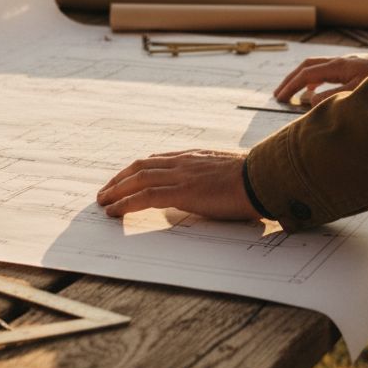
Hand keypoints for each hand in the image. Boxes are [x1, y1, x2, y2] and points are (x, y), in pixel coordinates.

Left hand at [97, 149, 259, 220]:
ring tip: (103, 202)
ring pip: (138, 179)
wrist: (265, 178)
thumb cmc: (255, 180)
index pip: (157, 160)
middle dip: (120, 179)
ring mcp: (182, 175)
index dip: (137, 170)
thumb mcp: (229, 174)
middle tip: (105, 191)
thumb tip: (209, 191)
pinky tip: (114, 211)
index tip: (126, 179)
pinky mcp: (183, 191)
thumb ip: (213, 178)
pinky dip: (126, 203)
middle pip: (141, 166)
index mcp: (195, 157)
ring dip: (116, 190)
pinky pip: (145, 196)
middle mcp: (184, 161)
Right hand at [273, 51, 367, 106]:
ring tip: (291, 93)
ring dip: (300, 79)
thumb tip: (310, 99)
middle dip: (290, 80)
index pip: (306, 74)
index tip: (281, 98)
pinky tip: (314, 91)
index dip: (291, 86)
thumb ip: (332, 96)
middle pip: (306, 67)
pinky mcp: (350, 66)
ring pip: (314, 67)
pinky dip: (313, 80)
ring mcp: (344, 63)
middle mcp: (338, 61)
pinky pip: (324, 70)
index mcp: (337, 66)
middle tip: (278, 94)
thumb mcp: (357, 91)